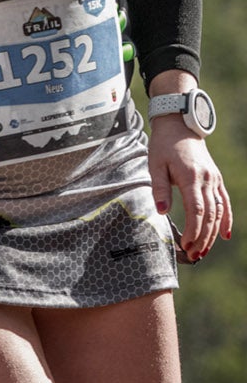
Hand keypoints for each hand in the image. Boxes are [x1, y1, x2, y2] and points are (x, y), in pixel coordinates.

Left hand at [149, 115, 232, 260]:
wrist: (180, 127)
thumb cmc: (163, 146)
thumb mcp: (155, 164)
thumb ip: (160, 188)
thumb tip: (161, 212)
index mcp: (191, 177)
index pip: (196, 209)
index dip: (193, 229)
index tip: (185, 244)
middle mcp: (207, 180)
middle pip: (209, 214)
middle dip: (202, 237)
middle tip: (193, 255)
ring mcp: (214, 180)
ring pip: (219, 211)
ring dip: (213, 233)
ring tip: (204, 251)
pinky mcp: (216, 180)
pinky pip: (225, 203)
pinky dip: (226, 219)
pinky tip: (224, 235)